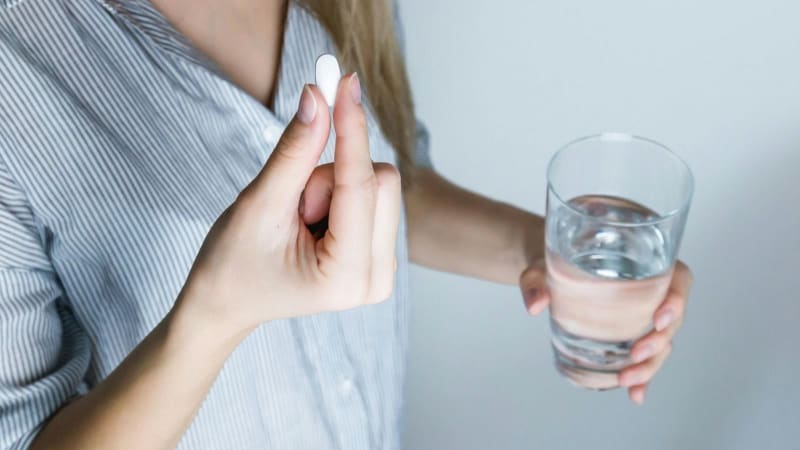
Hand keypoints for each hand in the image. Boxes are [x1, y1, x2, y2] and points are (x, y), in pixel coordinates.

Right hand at [178, 73, 400, 334]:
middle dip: (331, 176)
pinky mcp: (380, 254)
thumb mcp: (259, 204)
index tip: (345, 81)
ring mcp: (383, 269)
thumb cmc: (233, 264)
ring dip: (332, 187)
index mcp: (347, 277)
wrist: (227, 303)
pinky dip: (340, 195)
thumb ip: (294, 151)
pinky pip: (373, 196)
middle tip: (293, 204)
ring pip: (378, 185)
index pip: (360, 184)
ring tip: (298, 219)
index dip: (351, 128)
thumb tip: (318, 96)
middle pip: (381, 180)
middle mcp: (377, 279)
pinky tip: (313, 223)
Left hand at [519, 260, 692, 404]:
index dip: (677, 300)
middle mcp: (649, 290)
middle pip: (671, 319)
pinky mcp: (629, 334)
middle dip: (659, 341)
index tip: (659, 318)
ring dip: (650, 365)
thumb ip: (535, 281)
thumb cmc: (551, 259)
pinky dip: (643, 376)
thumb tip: (535, 304)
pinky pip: (644, 356)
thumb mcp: (540, 266)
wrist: (546, 272)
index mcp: (642, 262)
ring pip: (661, 342)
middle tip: (636, 354)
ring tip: (628, 381)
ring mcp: (641, 315)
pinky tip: (635, 394)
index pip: (677, 278)